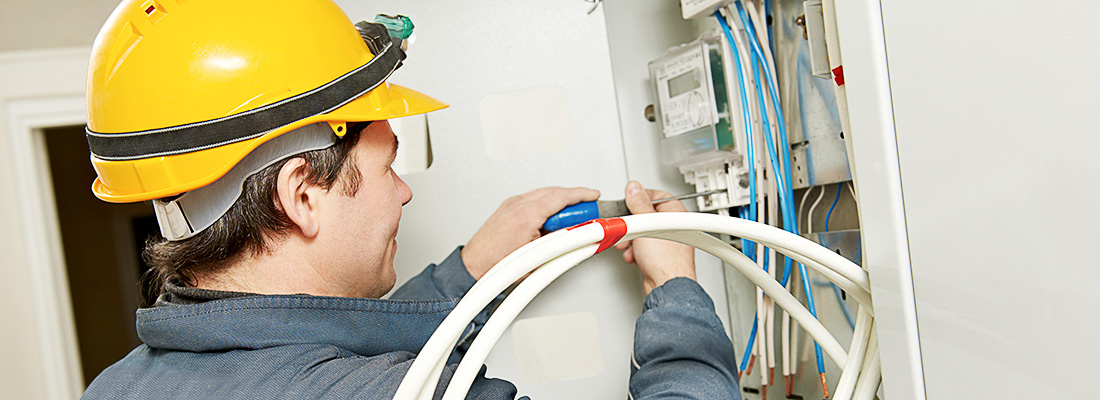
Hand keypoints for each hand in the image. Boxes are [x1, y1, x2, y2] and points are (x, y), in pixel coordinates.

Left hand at [462, 186, 599, 278]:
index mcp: (527, 213)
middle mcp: (518, 204)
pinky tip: (551, 219)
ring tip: (570, 219)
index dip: (581, 195)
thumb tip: (580, 235)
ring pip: (543, 194)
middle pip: (554, 192)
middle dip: (573, 199)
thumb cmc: (499, 265)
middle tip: (588, 211)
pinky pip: (533, 199)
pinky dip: (546, 204)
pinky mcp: (508, 207)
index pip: (561, 197)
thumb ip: (563, 242)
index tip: (594, 196)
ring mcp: (511, 203)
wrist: (474, 265)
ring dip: (559, 202)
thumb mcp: (540, 257)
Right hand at [614, 181, 695, 295]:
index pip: (658, 196)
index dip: (641, 197)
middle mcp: (674, 228)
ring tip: (628, 243)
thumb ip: (638, 204)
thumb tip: (634, 188)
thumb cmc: (665, 259)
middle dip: (633, 222)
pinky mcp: (658, 256)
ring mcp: (667, 243)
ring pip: (643, 232)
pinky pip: (643, 247)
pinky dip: (635, 250)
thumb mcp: (646, 224)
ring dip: (631, 237)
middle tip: (627, 225)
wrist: (666, 286)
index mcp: (676, 214)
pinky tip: (633, 255)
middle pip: (647, 215)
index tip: (629, 200)